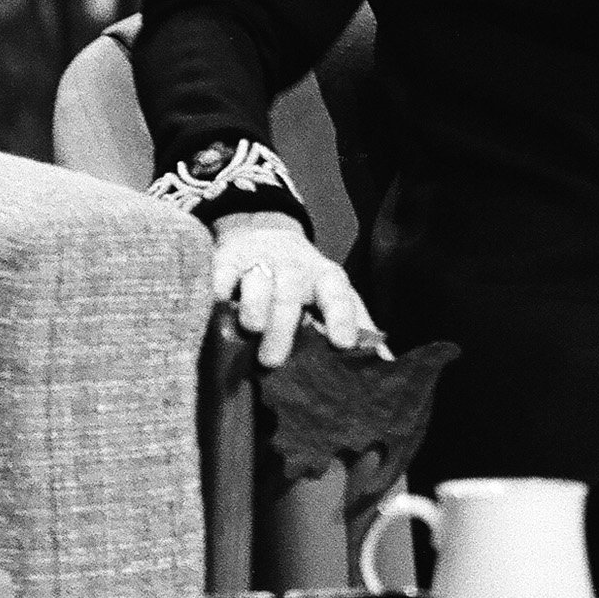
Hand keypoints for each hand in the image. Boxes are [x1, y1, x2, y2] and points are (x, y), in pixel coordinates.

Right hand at [211, 211, 385, 368]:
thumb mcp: (334, 295)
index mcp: (326, 278)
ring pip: (258, 282)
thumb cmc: (304, 280)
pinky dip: (217, 289)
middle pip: (291, 294)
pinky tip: (214, 305)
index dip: (342, 318)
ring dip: (254, 304)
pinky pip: (220, 274)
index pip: (339, 296)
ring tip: (251, 329)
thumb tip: (384, 360)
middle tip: (273, 361)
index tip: (344, 344)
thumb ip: (356, 324)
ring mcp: (260, 262)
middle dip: (283, 326)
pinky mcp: (227, 261)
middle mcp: (295, 269)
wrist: (266, 236)